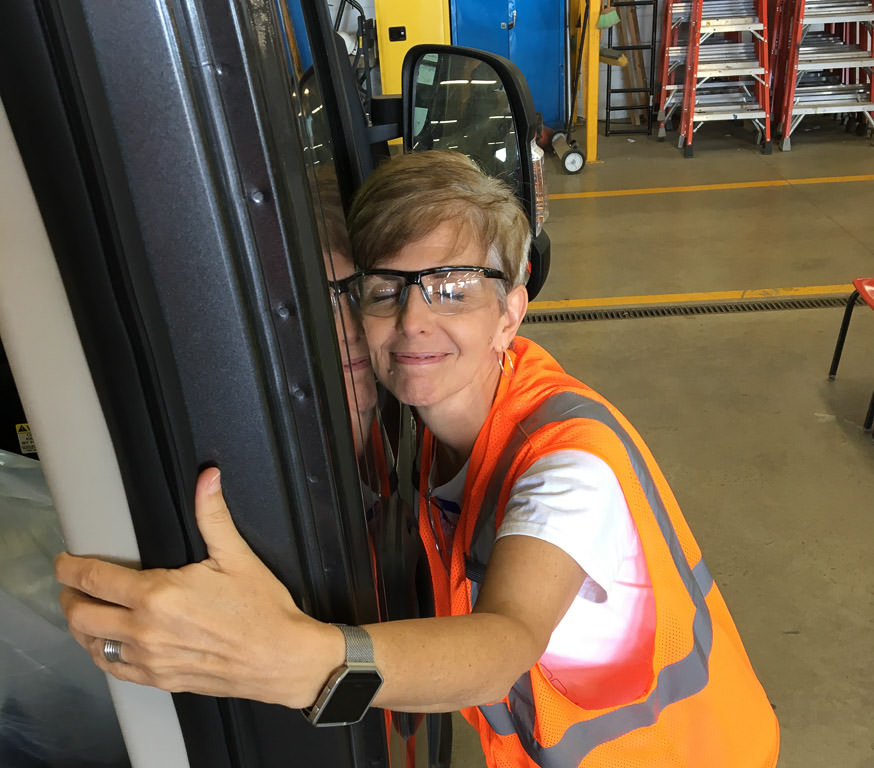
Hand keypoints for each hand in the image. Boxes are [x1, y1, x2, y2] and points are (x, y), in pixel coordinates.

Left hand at [55, 468, 342, 706]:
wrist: (281, 658)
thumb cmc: (261, 608)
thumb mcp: (238, 556)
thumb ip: (213, 515)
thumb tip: (207, 477)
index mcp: (158, 595)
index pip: (94, 578)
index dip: (70, 567)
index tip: (63, 561)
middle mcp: (144, 630)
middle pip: (81, 614)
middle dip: (70, 596)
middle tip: (72, 585)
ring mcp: (149, 660)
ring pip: (92, 644)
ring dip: (82, 626)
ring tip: (85, 611)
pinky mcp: (159, 680)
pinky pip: (113, 669)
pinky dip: (101, 652)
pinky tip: (107, 643)